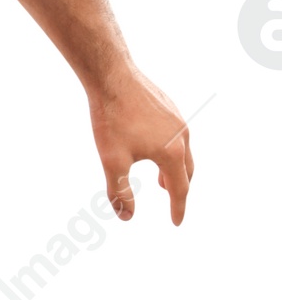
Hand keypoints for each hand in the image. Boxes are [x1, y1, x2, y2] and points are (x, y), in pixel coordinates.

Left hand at [88, 64, 192, 225]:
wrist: (113, 76)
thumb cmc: (112, 119)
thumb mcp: (112, 161)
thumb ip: (120, 191)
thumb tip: (127, 217)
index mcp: (172, 153)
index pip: (180, 189)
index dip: (178, 208)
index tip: (176, 223)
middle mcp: (182, 136)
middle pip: (187, 171)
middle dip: (180, 189)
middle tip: (172, 203)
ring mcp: (179, 120)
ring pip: (184, 153)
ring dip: (176, 171)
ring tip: (161, 181)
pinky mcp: (170, 108)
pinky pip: (178, 136)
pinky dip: (172, 152)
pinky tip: (154, 150)